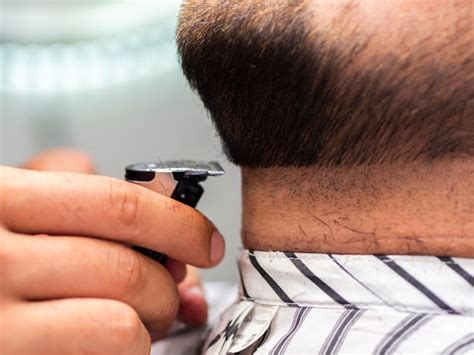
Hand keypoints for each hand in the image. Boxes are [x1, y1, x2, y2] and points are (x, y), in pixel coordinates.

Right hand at [0, 149, 224, 354]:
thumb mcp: (25, 207)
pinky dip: (122, 354)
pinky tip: (104, 344)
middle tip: (171, 294)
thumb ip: (95, 208)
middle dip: (169, 287)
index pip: (118, 204)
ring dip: (147, 327)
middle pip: (128, 270)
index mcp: (1, 198)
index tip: (205, 240)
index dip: (179, 223)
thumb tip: (176, 246)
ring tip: (138, 324)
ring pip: (121, 325)